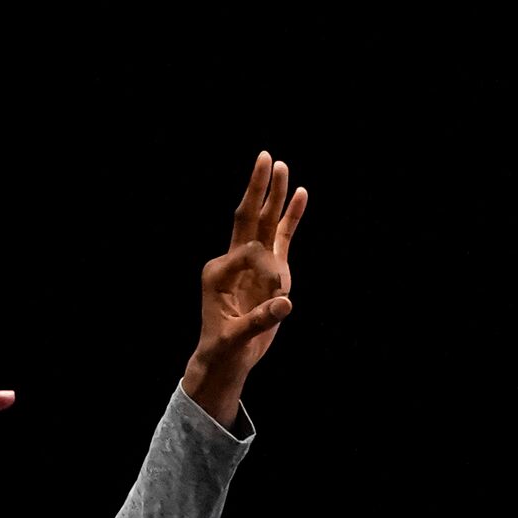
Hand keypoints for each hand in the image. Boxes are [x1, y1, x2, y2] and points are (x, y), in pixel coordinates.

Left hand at [182, 152, 307, 427]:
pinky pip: (282, 238)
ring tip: (282, 167)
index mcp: (218, 272)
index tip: (279, 296)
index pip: (250, 252)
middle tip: (266, 158)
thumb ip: (260, 319)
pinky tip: (300, 193)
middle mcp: (233, 261)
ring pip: (266, 223)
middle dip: (258, 189)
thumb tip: (286, 304)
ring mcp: (252, 263)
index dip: (270, 269)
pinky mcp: (269, 269)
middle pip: (249, 218)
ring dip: (274, 196)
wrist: (227, 359)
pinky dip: (291, 217)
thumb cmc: (224, 349)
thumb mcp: (236, 338)